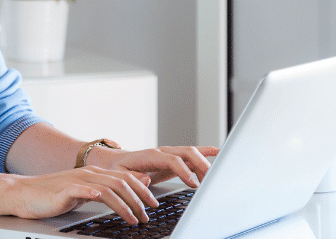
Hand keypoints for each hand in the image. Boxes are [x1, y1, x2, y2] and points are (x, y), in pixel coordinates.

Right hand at [7, 167, 158, 224]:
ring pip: (109, 188)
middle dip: (140, 198)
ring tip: (134, 219)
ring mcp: (77, 180)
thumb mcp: (83, 191)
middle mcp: (88, 173)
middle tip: (149, 214)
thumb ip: (105, 189)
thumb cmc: (52, 195)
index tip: (153, 204)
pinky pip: (85, 190)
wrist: (23, 193)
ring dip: (126, 205)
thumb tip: (128, 189)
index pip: (126, 177)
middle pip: (122, 182)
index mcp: (94, 173)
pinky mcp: (65, 189)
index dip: (142, 190)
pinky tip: (105, 202)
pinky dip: (97, 195)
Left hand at [89, 146, 219, 187]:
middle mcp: (163, 152)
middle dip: (200, 164)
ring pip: (192, 153)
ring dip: (204, 163)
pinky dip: (205, 152)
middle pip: (187, 152)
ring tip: (212, 179)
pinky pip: (192, 154)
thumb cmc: (119, 169)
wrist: (117, 162)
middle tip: (209, 180)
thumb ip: (133, 178)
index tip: (193, 184)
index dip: (185, 171)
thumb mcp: (121, 175)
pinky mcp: (174, 158)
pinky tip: (218, 153)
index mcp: (151, 156)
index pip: (173, 160)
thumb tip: (146, 179)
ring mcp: (170, 154)